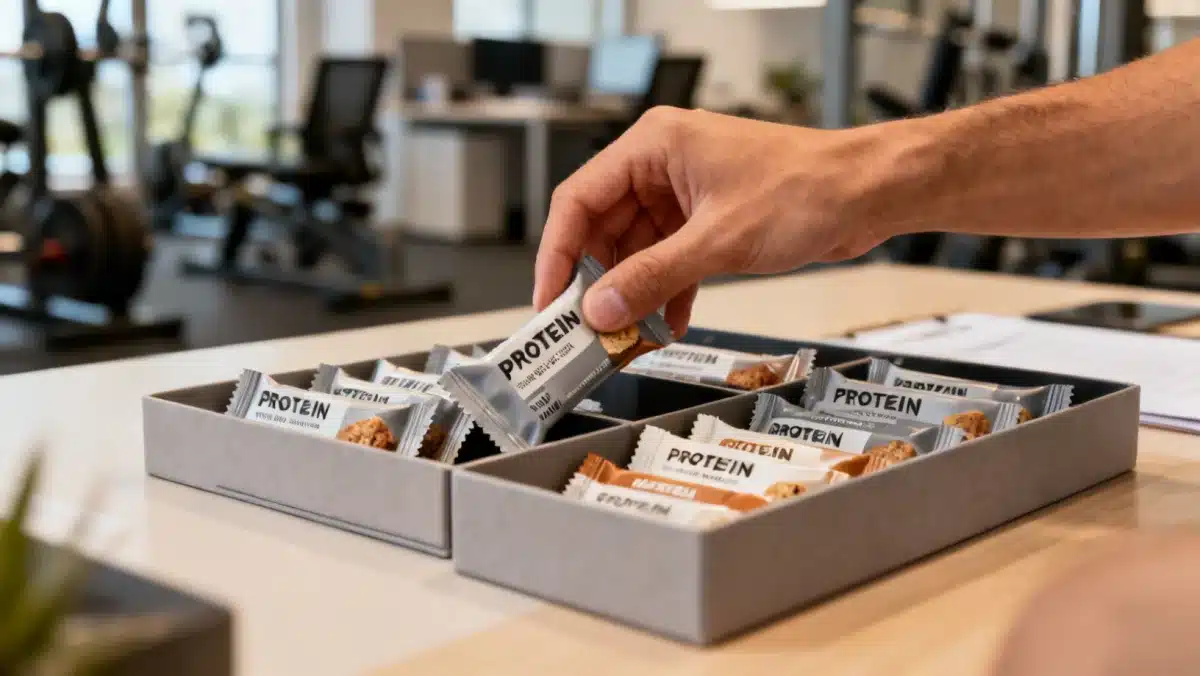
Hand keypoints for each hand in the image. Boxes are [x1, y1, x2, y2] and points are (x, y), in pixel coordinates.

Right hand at [533, 106, 913, 335]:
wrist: (869, 193)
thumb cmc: (807, 188)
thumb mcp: (718, 241)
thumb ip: (652, 277)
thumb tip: (601, 309)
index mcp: (653, 147)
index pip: (579, 200)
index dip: (557, 254)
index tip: (550, 300)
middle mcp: (663, 166)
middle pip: (604, 230)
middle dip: (598, 282)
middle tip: (588, 329)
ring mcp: (686, 195)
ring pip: (637, 251)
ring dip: (634, 295)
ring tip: (628, 337)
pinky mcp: (708, 221)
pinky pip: (669, 261)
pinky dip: (667, 293)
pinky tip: (668, 326)